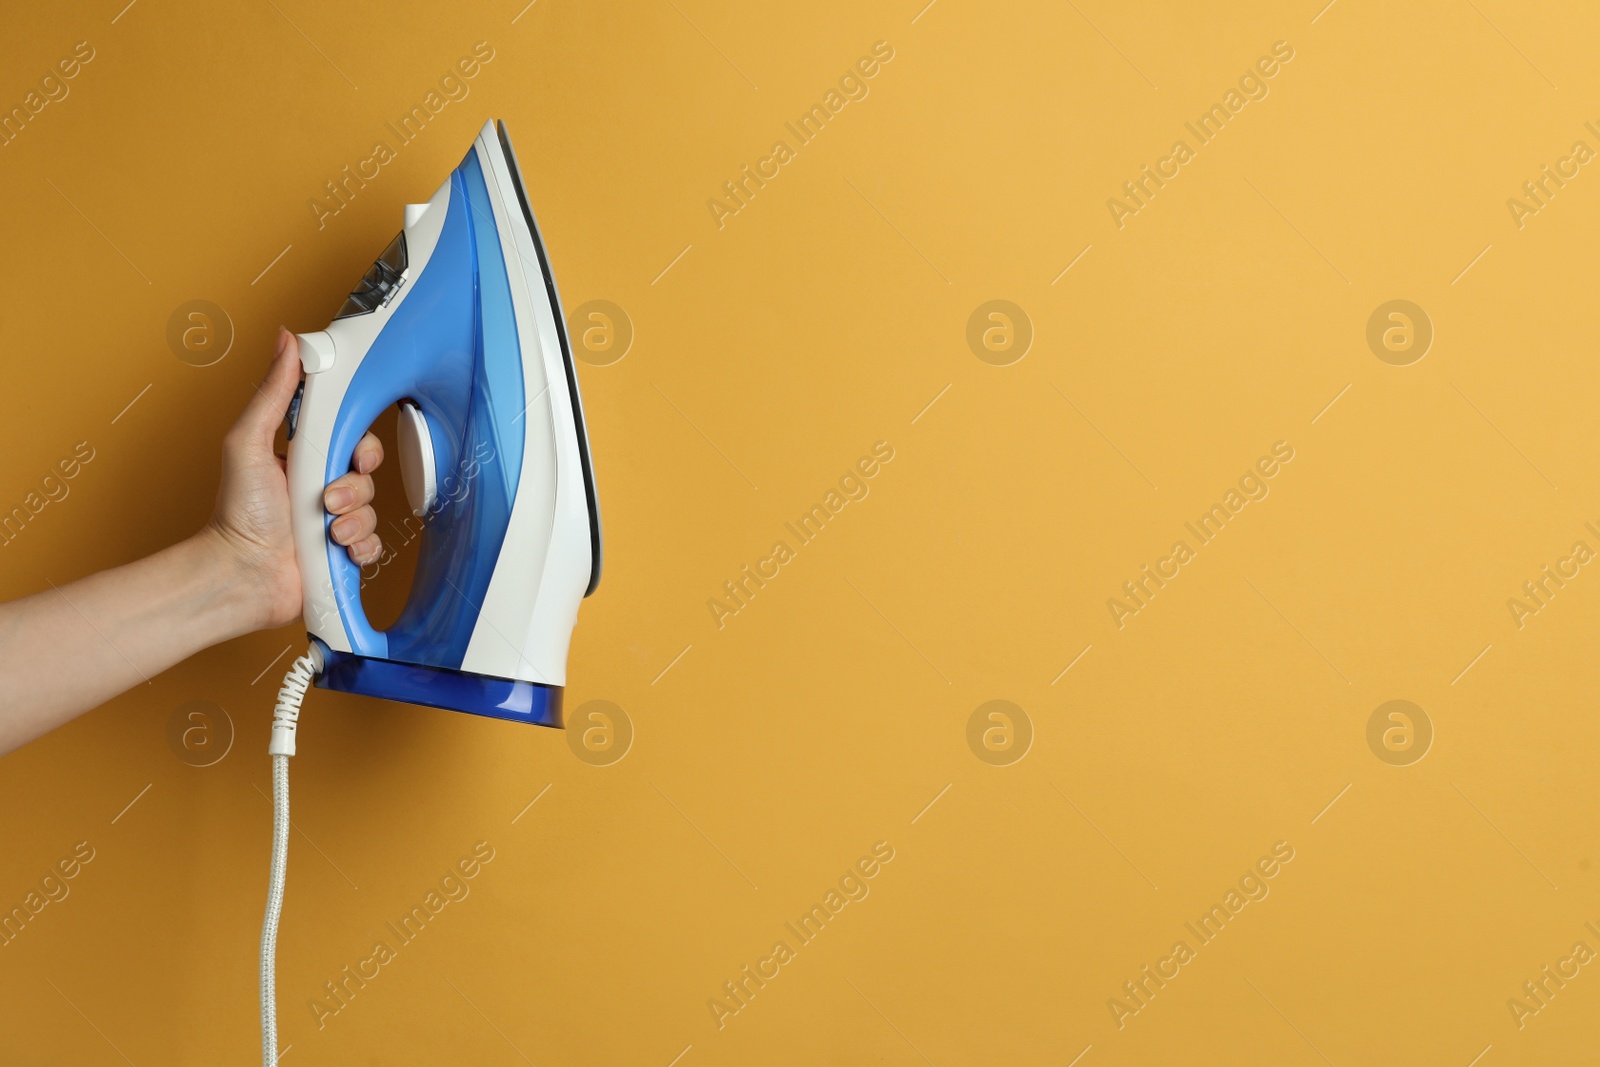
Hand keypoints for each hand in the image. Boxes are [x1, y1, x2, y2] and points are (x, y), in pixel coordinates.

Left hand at [201, 328, 385, 630]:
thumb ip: (272, 393)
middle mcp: (322, 487)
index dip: (359, 443)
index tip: (351, 452)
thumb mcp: (249, 441)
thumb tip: (285, 341)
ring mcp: (335, 521)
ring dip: (354, 520)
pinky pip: (375, 544)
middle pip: (368, 475)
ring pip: (373, 510)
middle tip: (327, 497)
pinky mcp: (344, 553)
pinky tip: (338, 550)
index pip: (351, 437)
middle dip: (355, 487)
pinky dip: (361, 548)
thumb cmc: (237, 514)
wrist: (243, 574)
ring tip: (326, 530)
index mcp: (304, 457)